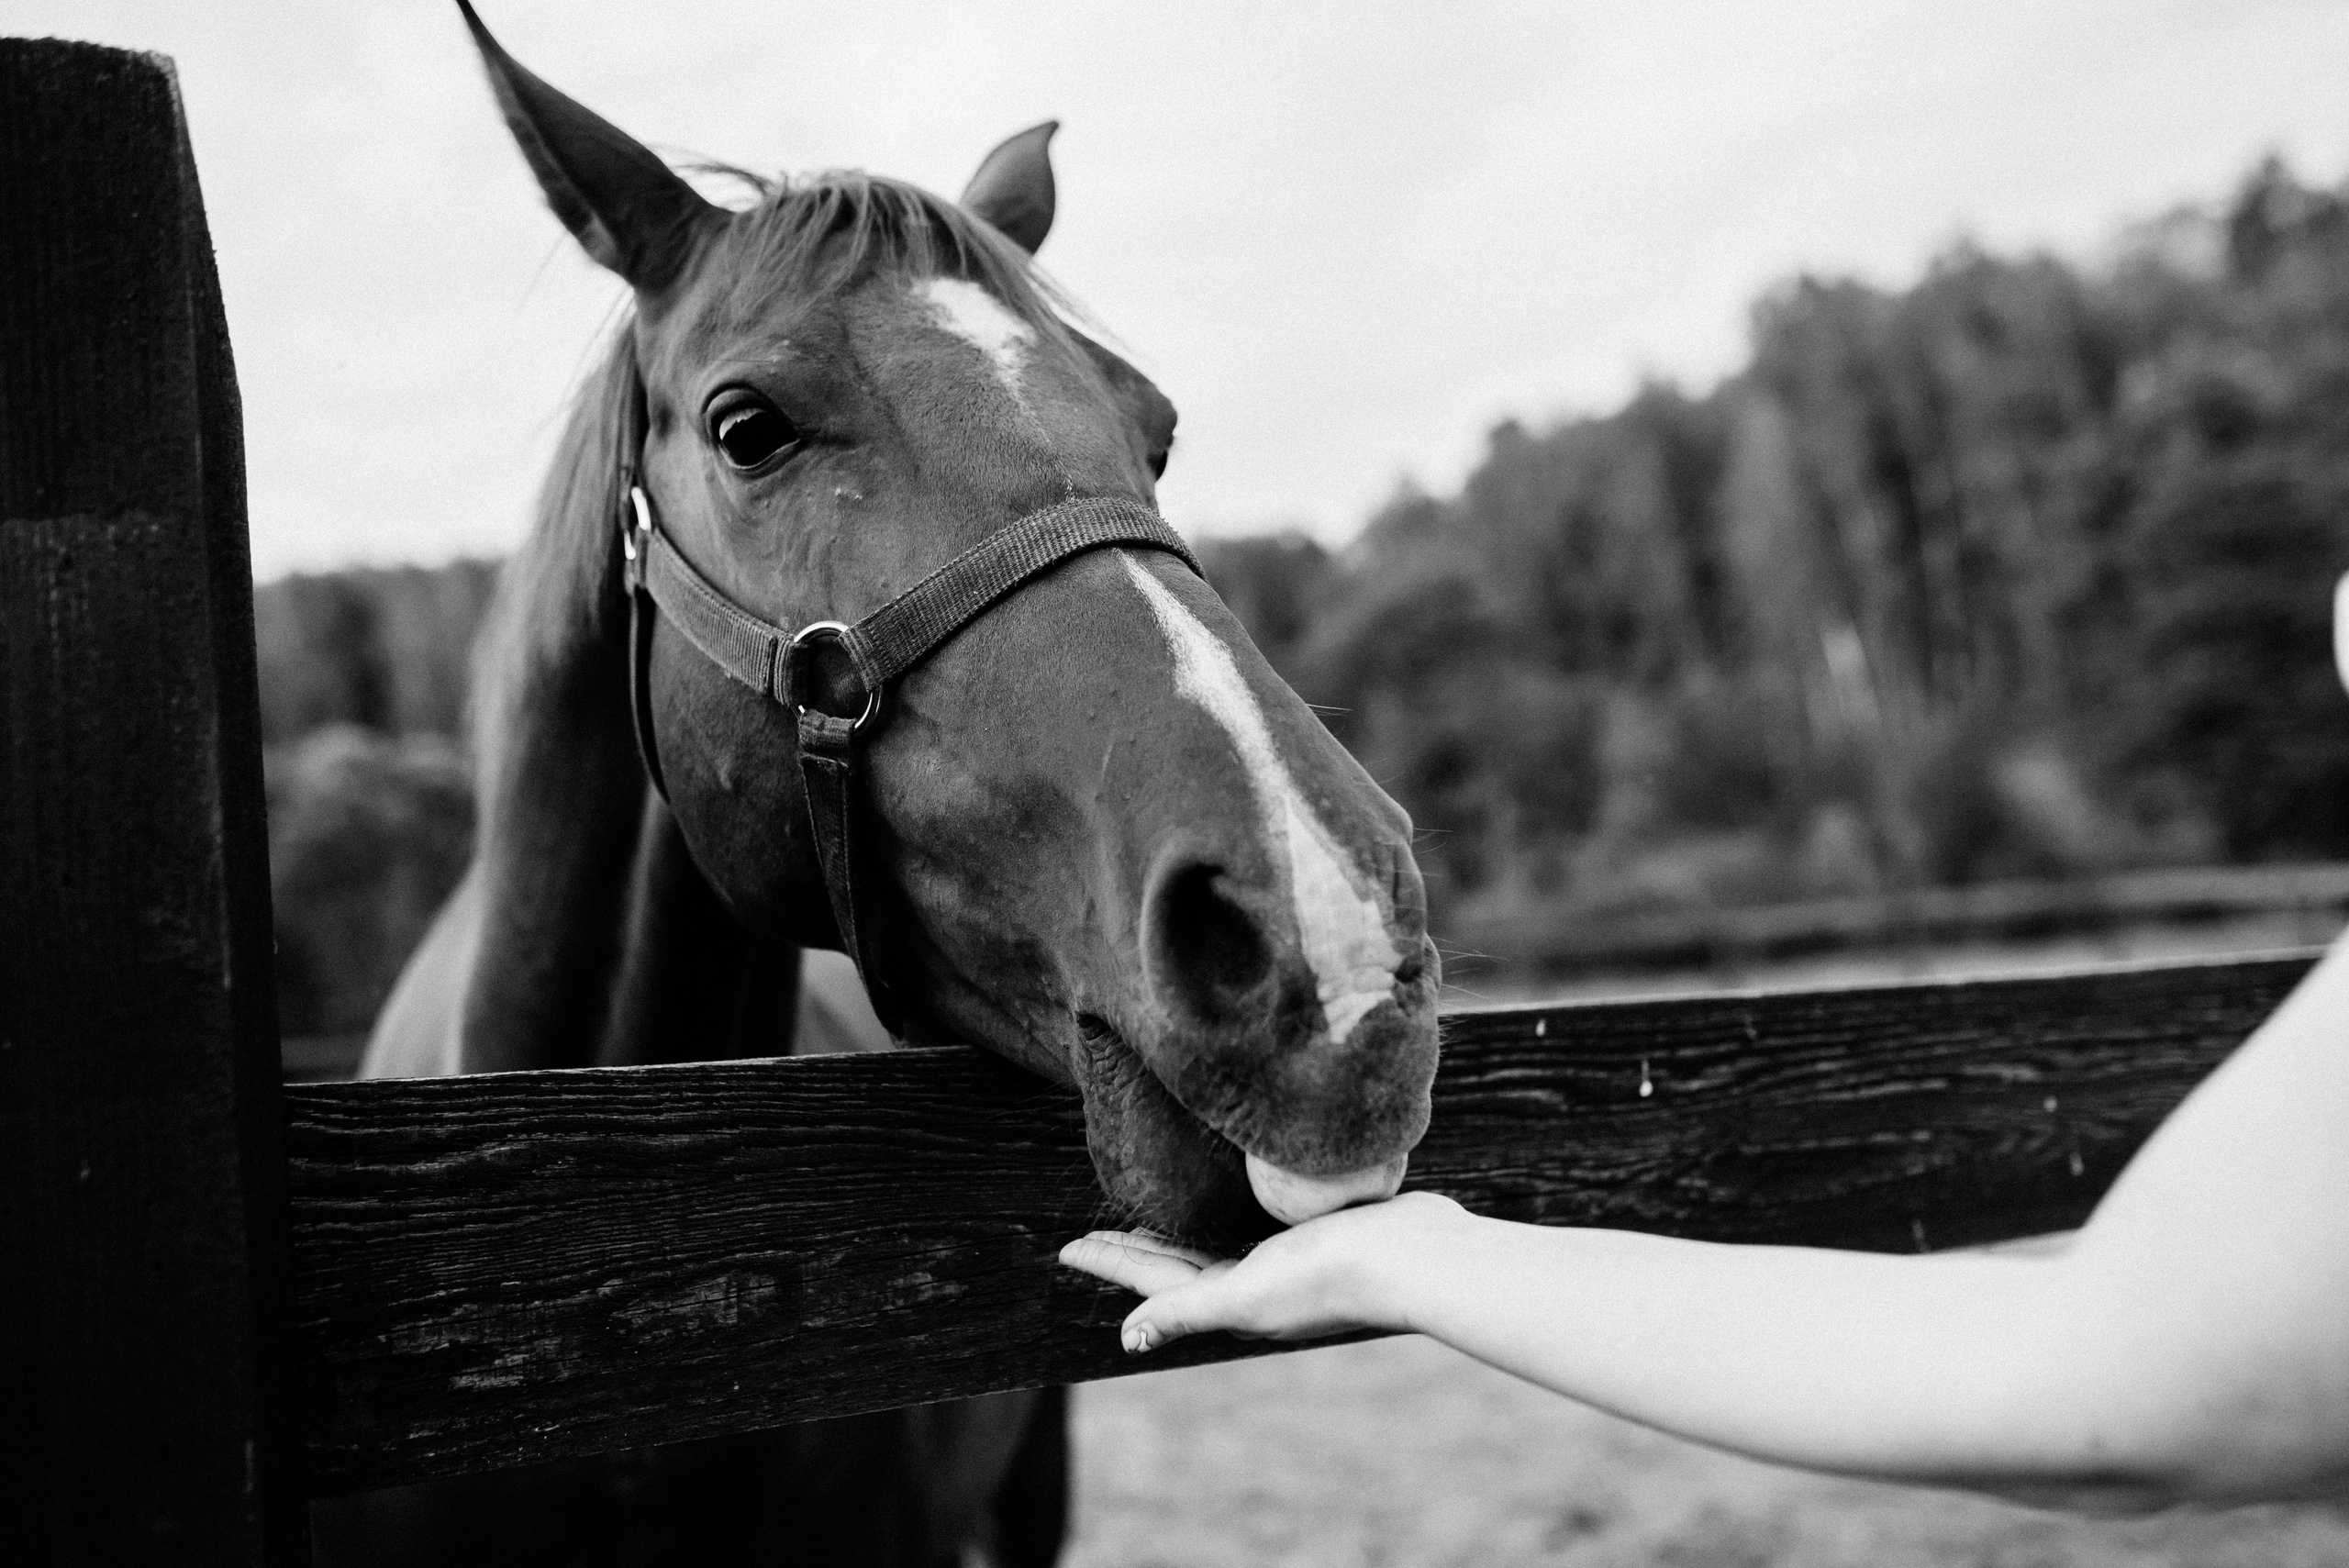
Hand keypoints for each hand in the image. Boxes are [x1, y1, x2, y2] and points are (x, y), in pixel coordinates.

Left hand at [1058, 1191, 1468, 1352]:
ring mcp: (1285, 1258)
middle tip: (1094, 1231)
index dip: (1109, 1263)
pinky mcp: (1314, 1231)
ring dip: (1177, 1233)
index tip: (1066, 1248)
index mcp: (1231, 1299)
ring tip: (1148, 1216)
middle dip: (1135, 1249)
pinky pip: (1251, 1221)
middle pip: (1175, 1262)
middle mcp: (1253, 1282)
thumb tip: (1127, 1338)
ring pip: (1212, 1241)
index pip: (1151, 1280)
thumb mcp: (1246, 1294)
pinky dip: (1224, 1213)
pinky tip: (1225, 1197)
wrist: (1415, 1256)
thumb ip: (1186, 1310)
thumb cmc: (1329, 1275)